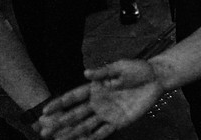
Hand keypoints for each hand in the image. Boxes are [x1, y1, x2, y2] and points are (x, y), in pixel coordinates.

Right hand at [39, 60, 164, 139]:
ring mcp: (107, 113)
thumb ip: (104, 72)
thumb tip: (86, 72)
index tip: (44, 111)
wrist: (156, 79)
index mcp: (96, 88)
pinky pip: (103, 132)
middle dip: (60, 123)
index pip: (74, 97)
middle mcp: (98, 102)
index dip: (59, 104)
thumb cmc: (137, 70)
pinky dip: (92, 138)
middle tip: (44, 132)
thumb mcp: (120, 67)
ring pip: (85, 125)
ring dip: (72, 133)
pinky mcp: (118, 121)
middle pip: (75, 114)